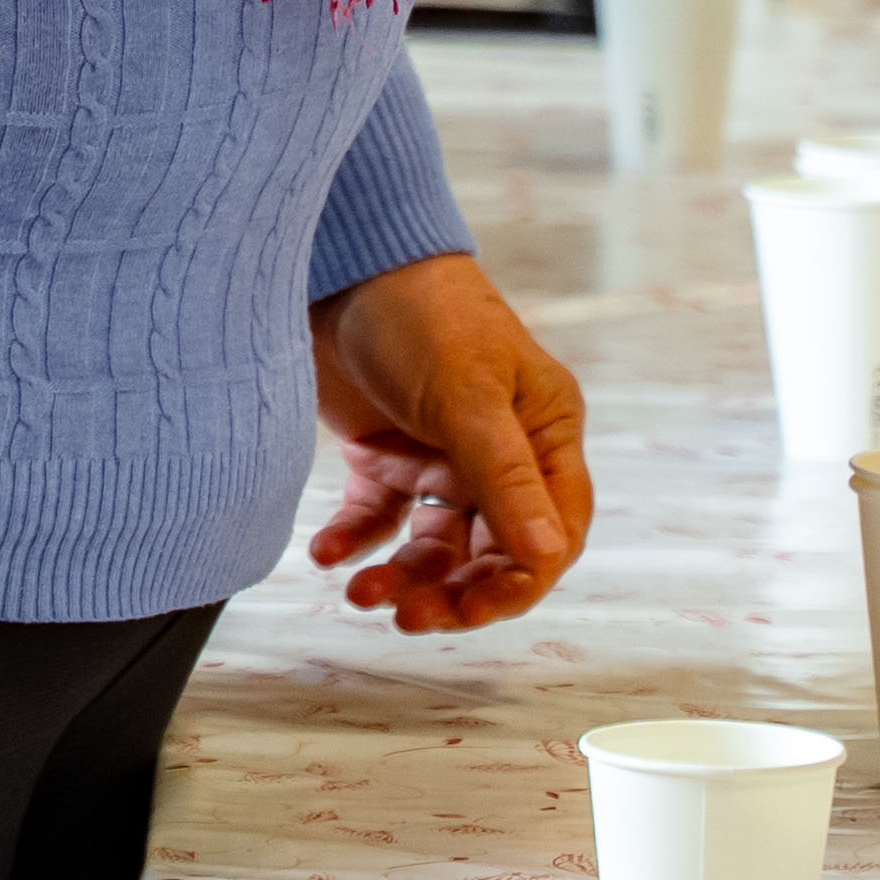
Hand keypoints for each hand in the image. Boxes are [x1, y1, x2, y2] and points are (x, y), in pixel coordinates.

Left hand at [307, 252, 593, 629]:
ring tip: (361, 593)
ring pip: (435, 547)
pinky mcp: (386, 455)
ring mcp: (441, 457)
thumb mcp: (468, 398)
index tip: (472, 609)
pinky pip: (379, 520)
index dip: (519, 582)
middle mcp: (500, 454)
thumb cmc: (422, 314)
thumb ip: (504, 480)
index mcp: (545, 434)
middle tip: (409, 616)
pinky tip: (327, 555)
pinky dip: (357, 543)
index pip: (552, 534)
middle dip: (455, 593)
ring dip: (404, 578)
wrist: (340, 264)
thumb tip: (546, 560)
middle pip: (493, 553)